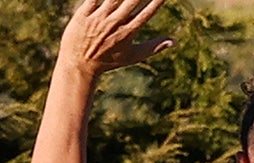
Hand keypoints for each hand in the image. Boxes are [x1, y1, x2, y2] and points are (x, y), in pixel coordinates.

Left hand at [59, 0, 174, 81]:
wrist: (78, 66)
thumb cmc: (108, 61)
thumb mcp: (133, 56)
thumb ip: (154, 47)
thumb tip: (174, 41)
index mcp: (127, 33)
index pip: (146, 13)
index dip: (156, 2)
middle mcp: (114, 24)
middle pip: (132, 1)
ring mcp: (99, 18)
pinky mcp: (84, 14)